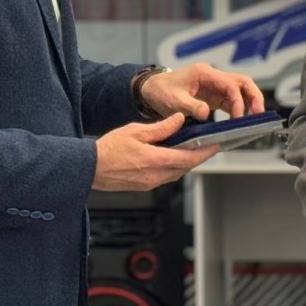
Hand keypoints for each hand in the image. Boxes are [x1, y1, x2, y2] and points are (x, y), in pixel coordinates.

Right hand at [92, 113, 218, 190]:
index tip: (217, 145)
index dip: (205, 152)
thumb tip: (179, 120)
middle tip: (210, 145)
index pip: (188, 158)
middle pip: (186, 167)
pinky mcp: (145, 185)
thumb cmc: (107, 149)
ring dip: (187, 162)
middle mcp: (156, 176)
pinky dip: (174, 166)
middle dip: (199, 157)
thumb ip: (161, 128)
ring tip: (194, 149)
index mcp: (155, 161)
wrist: (88, 169)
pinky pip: (166, 176)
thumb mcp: (135, 131)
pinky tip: (174, 156)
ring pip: (177, 173)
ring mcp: (150, 183)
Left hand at [139, 62, 264, 120]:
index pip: (230, 84)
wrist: (152, 90)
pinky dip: (239, 110)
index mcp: (205, 74)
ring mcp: (215, 86)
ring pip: (241, 90)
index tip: (238, 117)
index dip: (238, 100)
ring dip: (249, 103)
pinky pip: (232, 101)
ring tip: (254, 119)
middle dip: (254, 96)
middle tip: (259, 113)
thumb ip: (191, 106)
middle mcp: (213, 77)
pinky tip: (241, 121)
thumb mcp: (173, 100)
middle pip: (243, 82)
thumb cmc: (161, 91)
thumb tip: (207, 114)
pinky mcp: (214, 96)